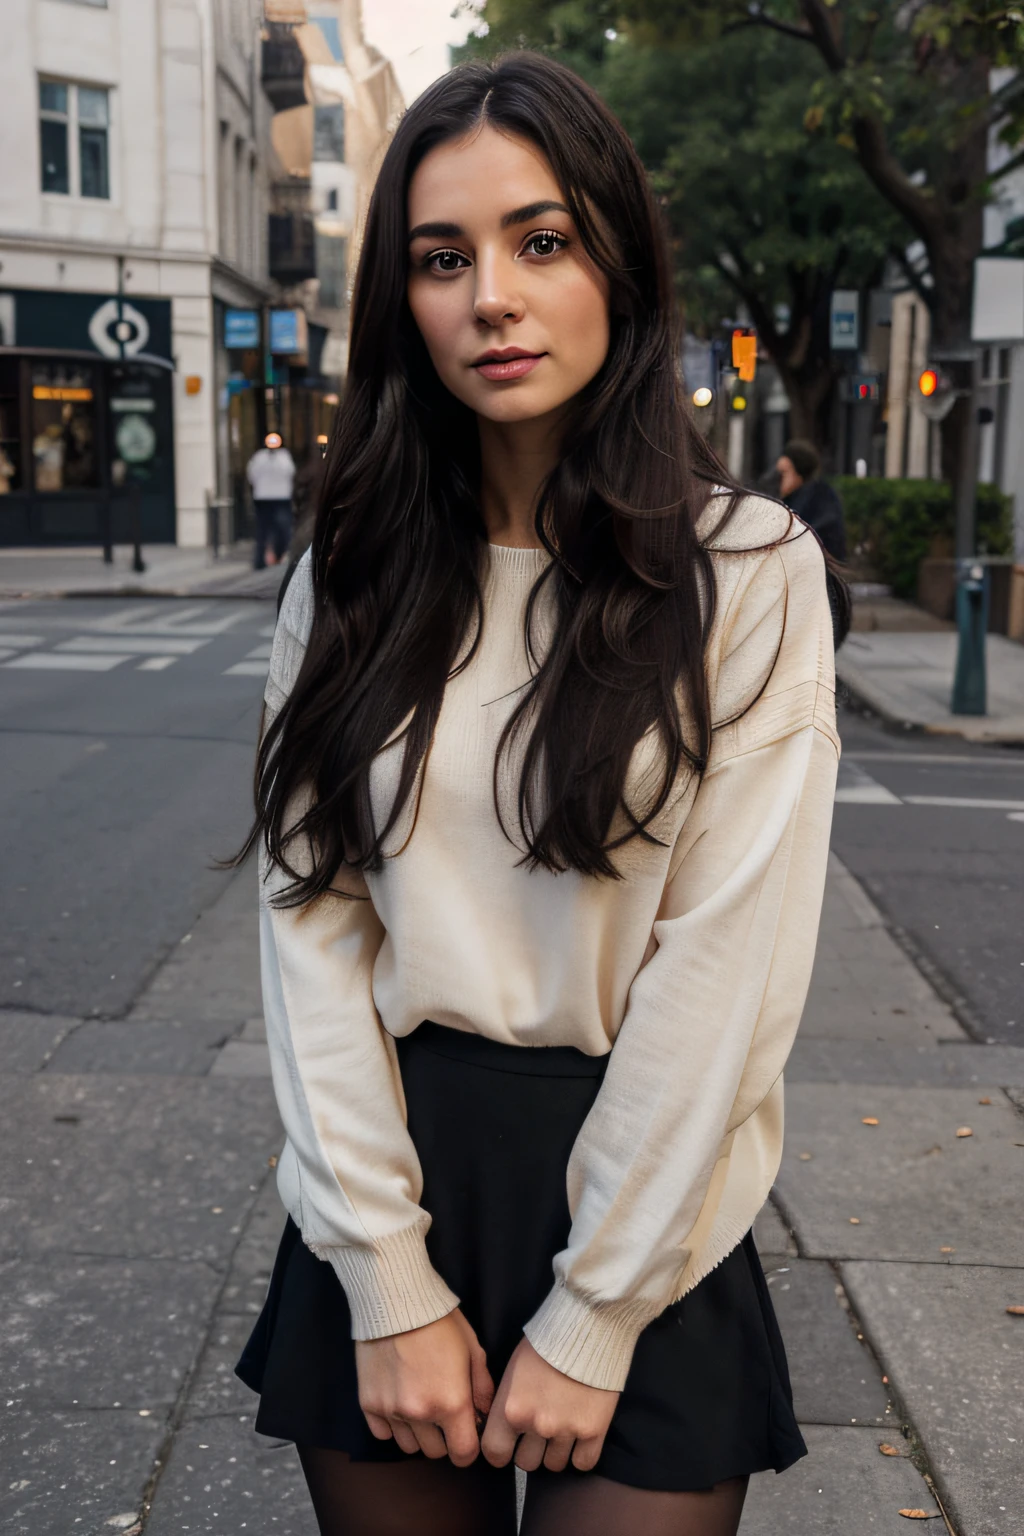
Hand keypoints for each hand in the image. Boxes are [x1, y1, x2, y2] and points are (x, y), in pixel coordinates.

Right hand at [355, 1308, 493, 1465]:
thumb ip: (482, 1389)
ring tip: (419, 1404)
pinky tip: (399, 1402)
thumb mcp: (473, 1350)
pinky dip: (392, 1425)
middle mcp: (420, 1413)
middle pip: (435, 1452)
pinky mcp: (368, 1403)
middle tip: (443, 1413)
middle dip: (443, 1438)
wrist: (396, 1301)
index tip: (466, 1436)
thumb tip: (484, 1416)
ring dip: (417, 1433)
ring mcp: (391, 1410)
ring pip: (408, 1446)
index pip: (463, 1454)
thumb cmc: (440, 1322)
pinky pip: (382, 1434)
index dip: (468, 1449)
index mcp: (451, 1403)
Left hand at [482, 1338, 619, 1472]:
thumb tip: (498, 1428)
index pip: (495, 1453)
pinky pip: (583, 1463)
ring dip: (556, 1450)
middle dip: (531, 1449)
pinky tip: (580, 1433)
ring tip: (562, 1425)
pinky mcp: (594, 1430)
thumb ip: (505, 1402)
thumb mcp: (513, 1368)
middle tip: (539, 1430)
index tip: (508, 1445)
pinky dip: (581, 1454)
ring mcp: (566, 1430)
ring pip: (555, 1465)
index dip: (500, 1451)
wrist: (587, 1325)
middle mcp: (537, 1424)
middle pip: (527, 1463)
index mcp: (511, 1408)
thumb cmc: (545, 1342)